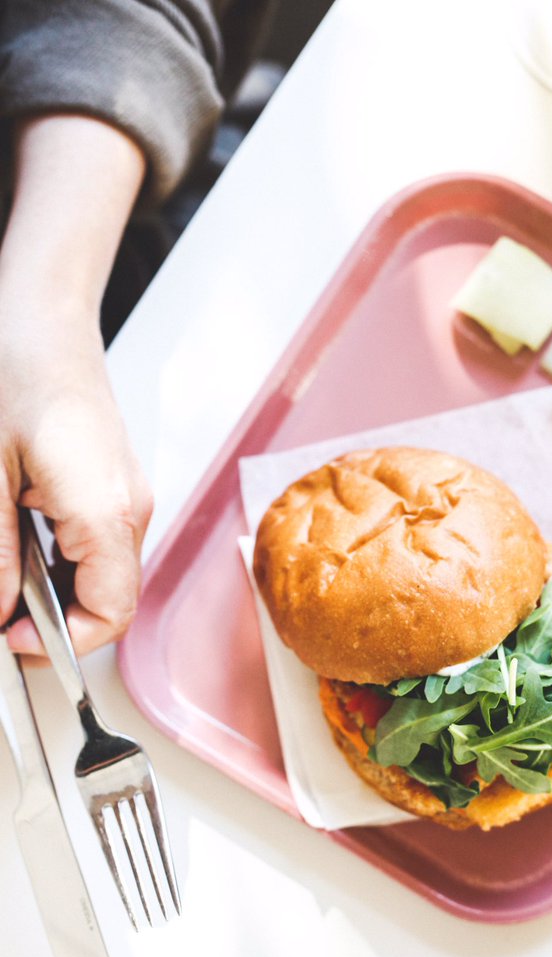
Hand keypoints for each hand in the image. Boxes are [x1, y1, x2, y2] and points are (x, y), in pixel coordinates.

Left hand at [0, 113, 149, 655]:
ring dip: (61, 592)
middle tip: (4, 615)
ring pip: (108, 578)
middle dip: (59, 622)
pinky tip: (26, 540)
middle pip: (112, 601)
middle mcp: (131, 510)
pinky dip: (67, 563)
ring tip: (10, 575)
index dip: (62, 641)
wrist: (46, 313)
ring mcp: (130, 497)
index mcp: (106, 511)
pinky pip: (103, 546)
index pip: (110, 614)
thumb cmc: (19, 370)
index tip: (12, 639)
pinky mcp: (118, 486)